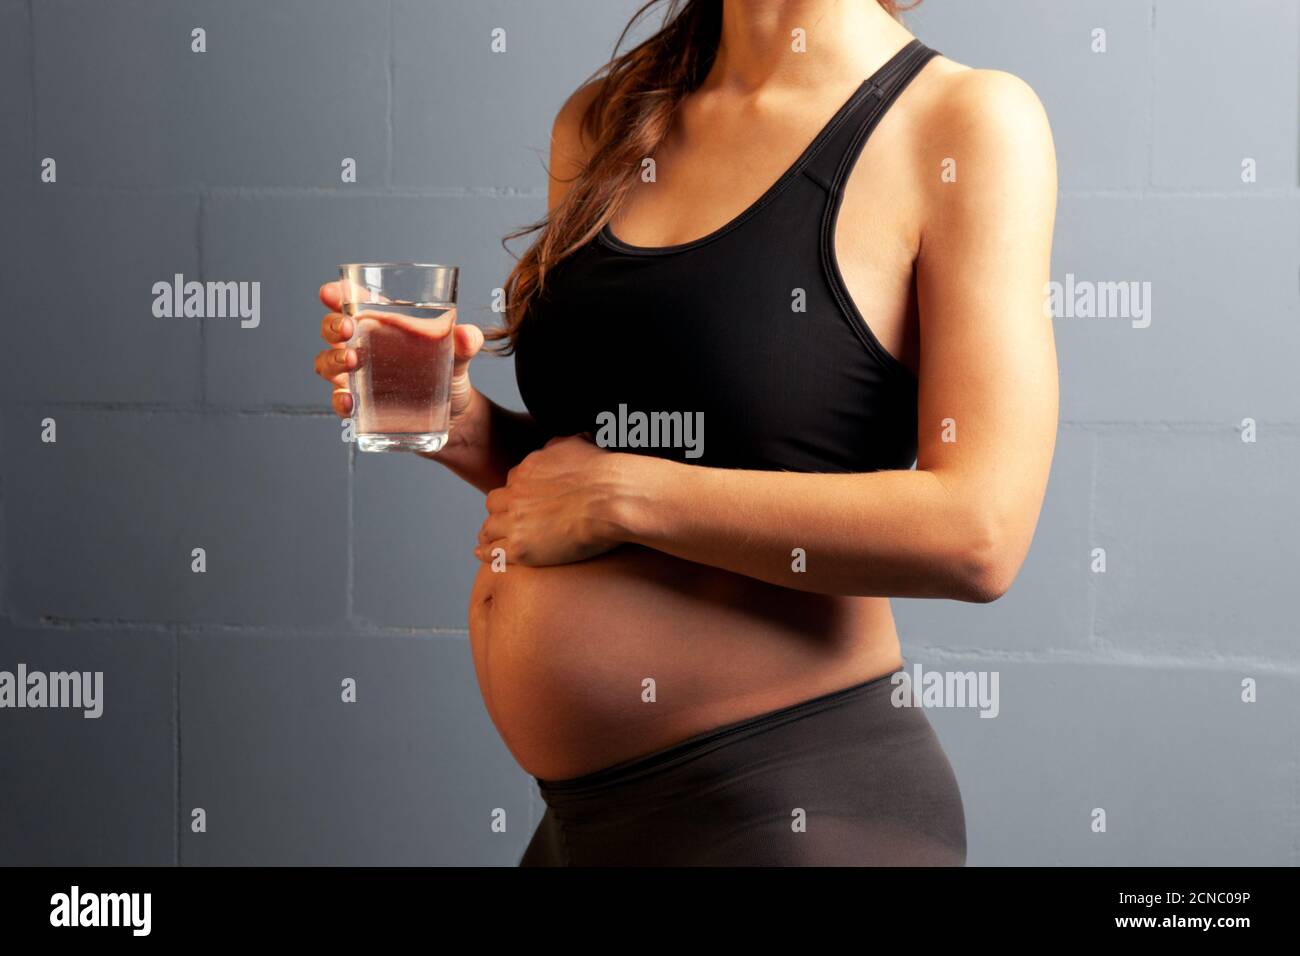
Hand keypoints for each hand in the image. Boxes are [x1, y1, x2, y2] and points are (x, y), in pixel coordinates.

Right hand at [313, 279, 485, 444]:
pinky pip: (339, 400)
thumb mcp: (459, 356)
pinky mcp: (361, 406)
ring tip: (352, 361)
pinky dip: (340, 399)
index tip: (330, 293)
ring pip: (327, 363)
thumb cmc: (449, 374)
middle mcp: (364, 347)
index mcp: (383, 325)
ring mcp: (358, 377)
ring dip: (333, 359)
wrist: (457, 419)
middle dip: (332, 325)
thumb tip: (468, 335)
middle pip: (332, 329)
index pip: (353, 302)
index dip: (337, 294)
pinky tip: (350, 401)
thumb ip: (465, 343)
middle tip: (347, 328)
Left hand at [474, 435, 631, 566]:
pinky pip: (493, 552)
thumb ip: (561, 445)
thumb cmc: (604, 474)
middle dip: (500, 510)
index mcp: (529, 469)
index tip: (525, 501)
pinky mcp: (521, 548)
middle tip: (507, 520)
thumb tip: (562, 444)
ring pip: (489, 528)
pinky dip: (486, 552)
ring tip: (489, 541)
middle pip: (495, 502)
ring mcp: (515, 521)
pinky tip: (484, 554)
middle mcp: (516, 493)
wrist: (612, 499)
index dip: (518, 492)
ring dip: (490, 533)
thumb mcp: (579, 444)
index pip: (512, 480)